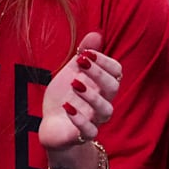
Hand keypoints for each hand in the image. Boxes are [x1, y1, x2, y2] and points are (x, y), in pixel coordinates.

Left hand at [39, 31, 122, 150]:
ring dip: (91, 96)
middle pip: (113, 88)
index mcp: (102, 85)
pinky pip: (90, 131)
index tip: (87, 54)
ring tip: (74, 84)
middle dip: (99, 73)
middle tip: (81, 62)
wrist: (53, 126)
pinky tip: (68, 108)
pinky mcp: (83, 135)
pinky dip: (80, 120)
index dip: (105, 61)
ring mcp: (95, 119)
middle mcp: (103, 101)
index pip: (116, 72)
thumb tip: (95, 33)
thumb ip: (84, 55)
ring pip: (105, 110)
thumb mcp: (71, 73)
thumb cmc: (65, 97)